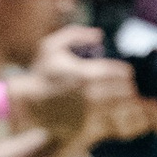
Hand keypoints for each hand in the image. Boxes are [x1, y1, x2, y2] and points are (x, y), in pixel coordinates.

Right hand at [13, 26, 136, 151]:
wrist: (28, 101)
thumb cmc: (40, 73)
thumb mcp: (51, 45)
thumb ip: (75, 34)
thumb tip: (98, 35)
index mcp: (86, 73)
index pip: (119, 72)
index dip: (125, 72)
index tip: (126, 72)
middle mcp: (91, 92)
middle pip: (125, 91)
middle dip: (128, 87)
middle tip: (128, 86)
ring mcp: (89, 109)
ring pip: (121, 107)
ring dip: (126, 102)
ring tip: (125, 99)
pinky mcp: (87, 122)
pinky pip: (109, 119)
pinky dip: (115, 114)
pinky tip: (114, 110)